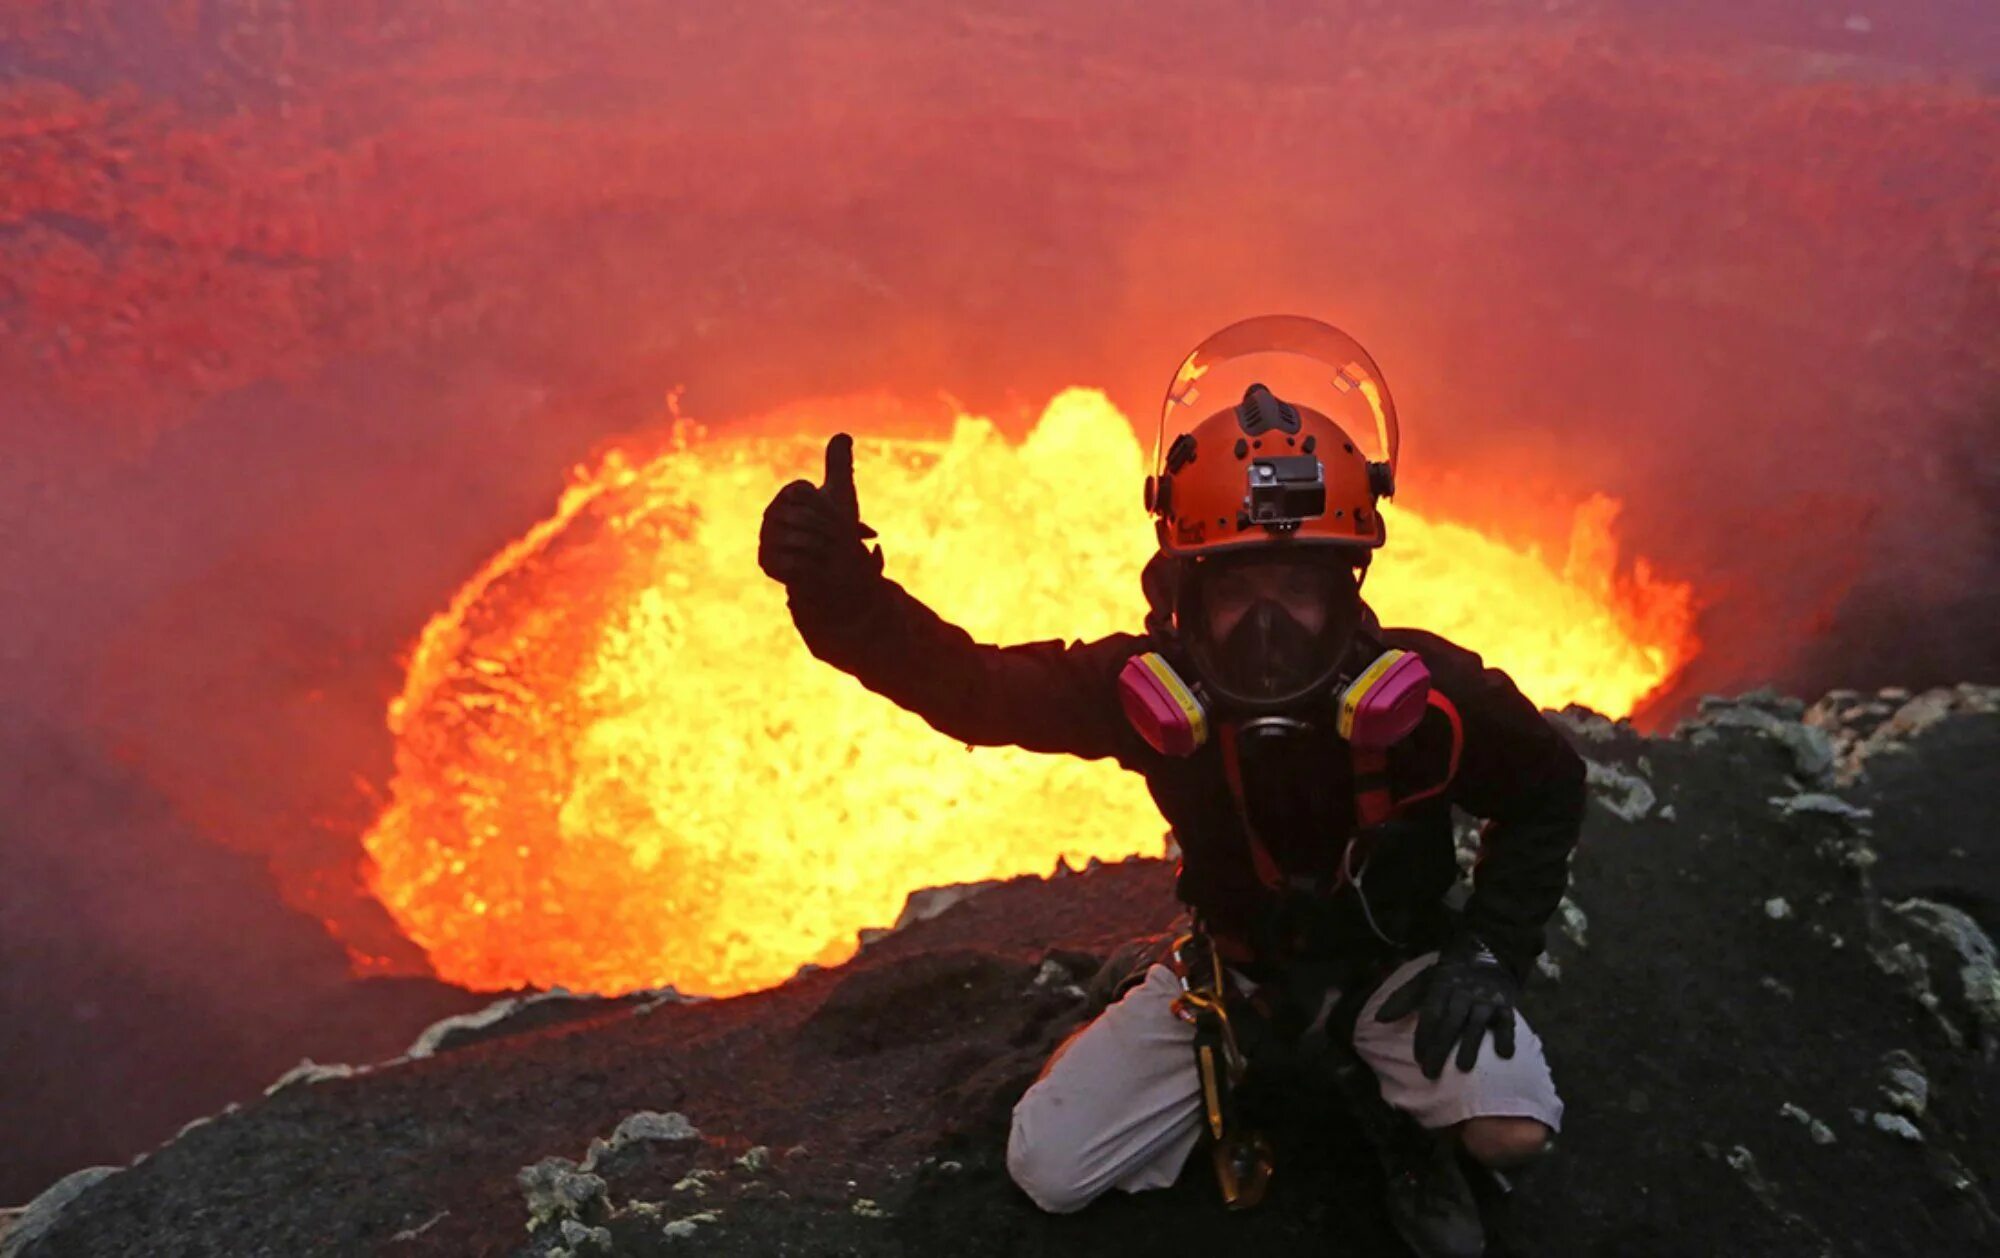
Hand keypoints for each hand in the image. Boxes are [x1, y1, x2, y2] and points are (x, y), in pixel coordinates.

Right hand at [758, 434, 883, 592]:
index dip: (828, 507)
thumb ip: (840, 465)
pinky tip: (816, 567)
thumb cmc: (835, 527)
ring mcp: (766, 538)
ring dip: (823, 550)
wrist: (830, 565)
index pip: (806, 493)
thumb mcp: (840, 494)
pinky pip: (794, 562)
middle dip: (829, 531)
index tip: (836, 517)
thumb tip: (844, 435)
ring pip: (801, 541)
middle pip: (805, 518)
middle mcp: (771, 514)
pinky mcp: (766, 562)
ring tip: (828, 554)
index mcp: (787, 494)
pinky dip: (812, 567)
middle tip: (837, 541)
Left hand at [1372, 931, 1518, 1079]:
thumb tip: (1378, 1019)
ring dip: (1470, 1045)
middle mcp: (1463, 993)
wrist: (1487, 952)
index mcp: (1441, 986)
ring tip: (1462, 1068)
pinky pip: (1507, 1021)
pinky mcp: (1506, 1004)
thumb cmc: (1450, 974)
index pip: (1430, 1014)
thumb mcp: (1425, 980)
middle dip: (1440, 1048)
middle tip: (1431, 1074)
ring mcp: (1485, 999)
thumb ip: (1403, 999)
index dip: (1423, 1037)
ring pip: (1477, 1023)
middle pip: (1450, 1022)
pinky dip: (1507, 1036)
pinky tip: (1505, 1055)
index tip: (1418, 1060)